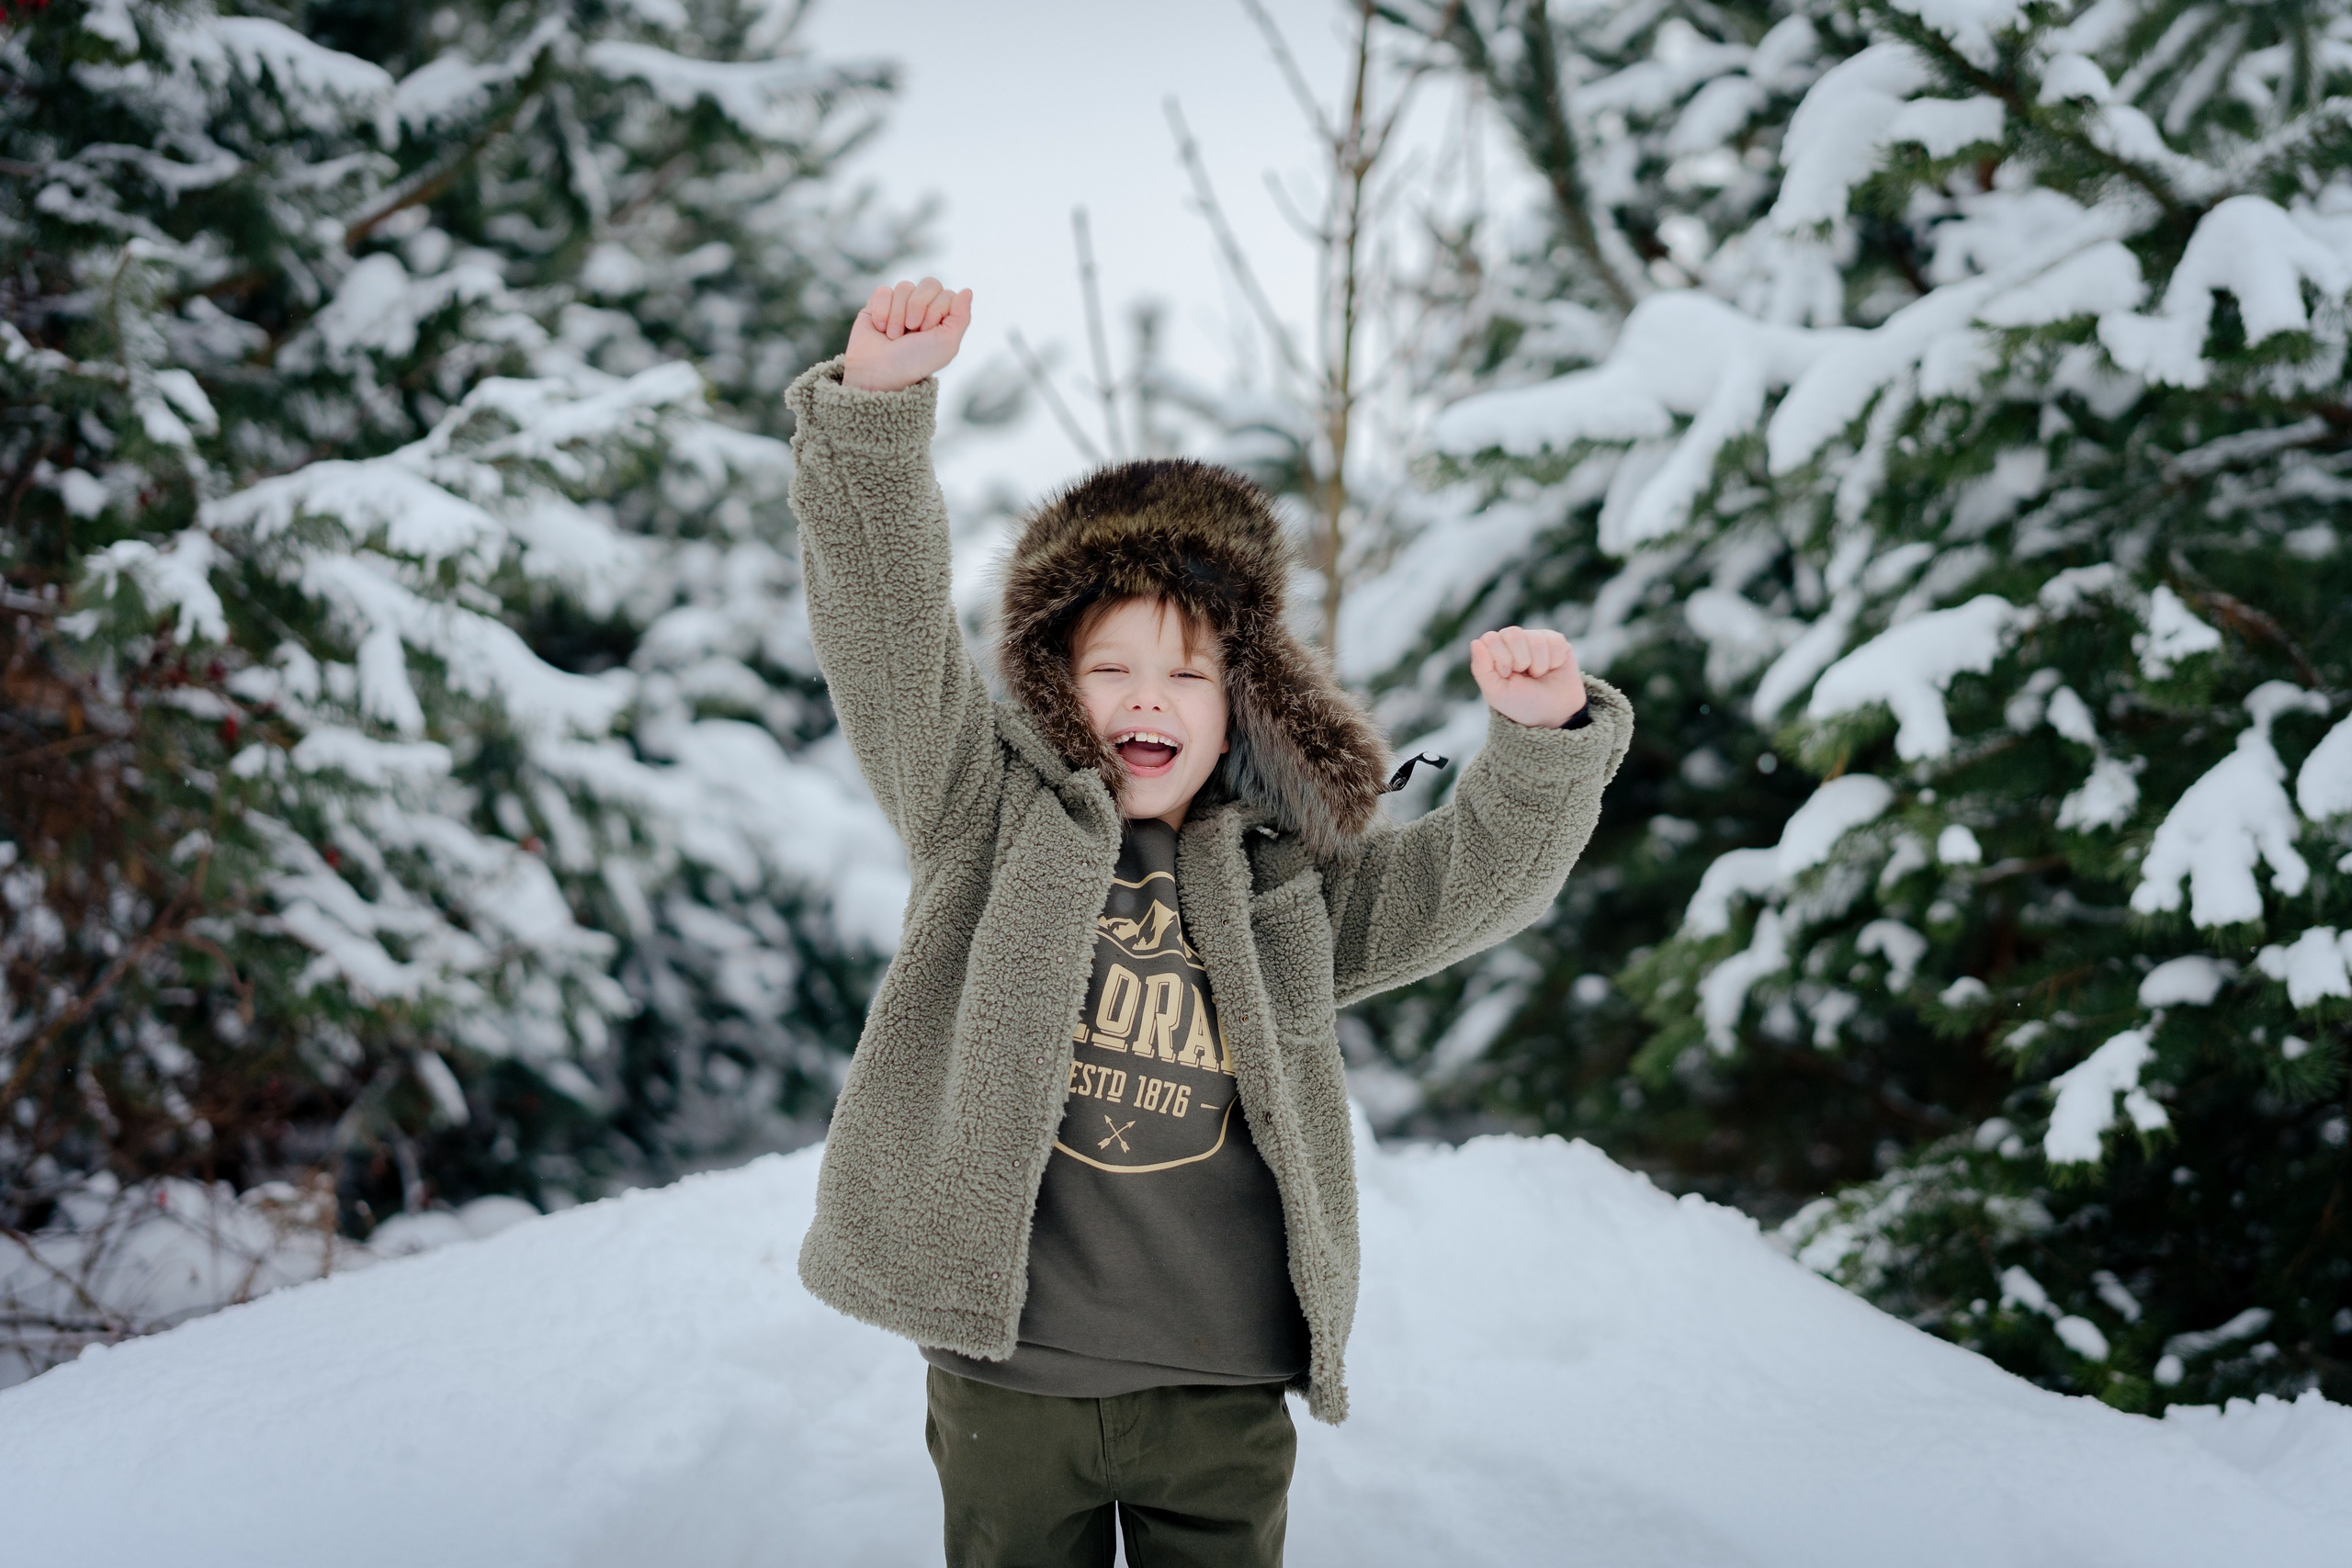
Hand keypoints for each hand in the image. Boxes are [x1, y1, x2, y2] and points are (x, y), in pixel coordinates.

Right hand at [843, 277, 972, 391]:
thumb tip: (967, 290)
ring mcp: (900, 304)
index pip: (947, 294)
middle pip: (929, 283)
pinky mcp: (878, 304)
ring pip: (904, 286)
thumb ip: (962, 316)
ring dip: (898, 314)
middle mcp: (923, 309)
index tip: (927, 332)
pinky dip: (882, 311)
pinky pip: (883, 291)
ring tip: (893, 336)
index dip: (937, 310)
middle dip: (919, 306)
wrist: (879, 371)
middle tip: (912, 329)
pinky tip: (880, 327)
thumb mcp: (947, 344)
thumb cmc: (915, 361)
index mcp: (942, 318)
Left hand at [1470, 626, 1586, 727]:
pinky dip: (1554, 662)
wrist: (1553, 713)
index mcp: (1494, 650)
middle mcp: (1513, 641)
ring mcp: (1535, 638)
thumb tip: (1475, 642)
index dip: (1501, 658)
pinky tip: (1551, 669)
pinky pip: (1555, 642)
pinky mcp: (1556, 641)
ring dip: (1539, 665)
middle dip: (1520, 660)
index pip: (1490, 638)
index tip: (1507, 675)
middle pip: (1513, 633)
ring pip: (1536, 640)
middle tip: (1523, 675)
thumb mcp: (1496, 693)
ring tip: (1537, 675)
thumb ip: (1481, 669)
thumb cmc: (1522, 703)